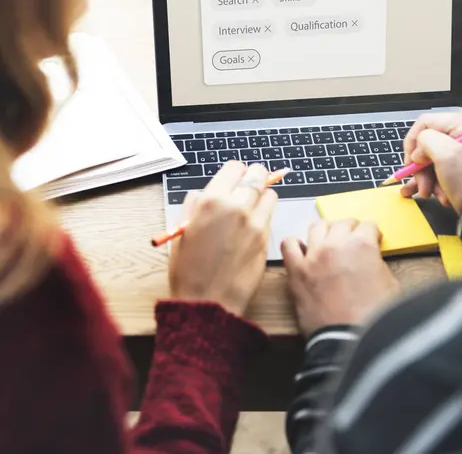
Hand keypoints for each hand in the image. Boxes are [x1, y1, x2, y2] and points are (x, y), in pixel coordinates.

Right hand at [169, 161, 277, 315]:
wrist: (208, 302)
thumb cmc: (188, 270)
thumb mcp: (181, 231)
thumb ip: (194, 205)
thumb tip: (206, 193)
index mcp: (211, 201)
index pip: (235, 168)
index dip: (235, 172)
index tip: (234, 178)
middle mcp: (236, 207)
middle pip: (258, 175)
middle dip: (254, 177)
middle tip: (249, 185)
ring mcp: (255, 222)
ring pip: (270, 193)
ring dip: (262, 196)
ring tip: (251, 207)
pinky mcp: (266, 238)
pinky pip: (271, 215)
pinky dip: (265, 215)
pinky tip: (253, 226)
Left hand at [281, 220, 397, 335]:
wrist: (349, 341)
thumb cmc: (373, 318)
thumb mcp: (391, 285)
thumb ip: (378, 264)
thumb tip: (371, 260)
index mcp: (362, 245)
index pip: (368, 225)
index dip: (372, 234)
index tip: (372, 240)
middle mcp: (336, 244)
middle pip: (343, 223)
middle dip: (351, 229)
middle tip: (353, 241)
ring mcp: (314, 256)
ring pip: (317, 227)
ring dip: (326, 231)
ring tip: (329, 241)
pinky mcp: (297, 271)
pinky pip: (288, 245)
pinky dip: (294, 244)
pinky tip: (302, 251)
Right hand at [400, 112, 461, 212]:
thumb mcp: (446, 154)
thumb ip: (425, 141)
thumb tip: (418, 152)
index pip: (425, 123)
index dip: (413, 142)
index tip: (410, 163)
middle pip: (427, 144)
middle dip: (420, 167)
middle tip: (422, 185)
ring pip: (431, 161)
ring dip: (426, 179)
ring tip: (429, 194)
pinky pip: (439, 172)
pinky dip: (433, 184)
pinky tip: (432, 195)